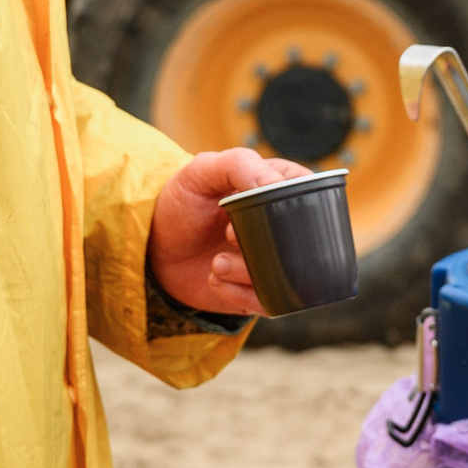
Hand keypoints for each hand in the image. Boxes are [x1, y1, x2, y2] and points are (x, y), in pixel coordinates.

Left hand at [148, 148, 311, 317]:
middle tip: (227, 236)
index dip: (281, 209)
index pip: (310, 197)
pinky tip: (215, 279)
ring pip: (289, 278)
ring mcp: (276, 262)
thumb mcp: (202, 171)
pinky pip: (271, 303)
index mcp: (280, 189)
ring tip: (217, 263)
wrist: (157, 248)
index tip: (239, 213)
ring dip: (249, 273)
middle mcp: (284, 227)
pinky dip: (241, 294)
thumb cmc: (183, 202)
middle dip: (264, 246)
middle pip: (303, 242)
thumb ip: (237, 164)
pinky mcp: (263, 291)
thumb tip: (274, 184)